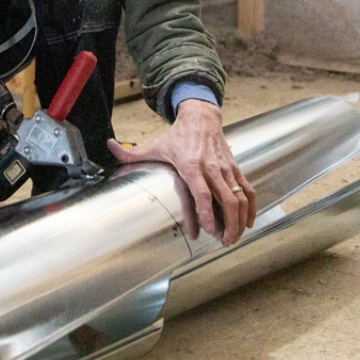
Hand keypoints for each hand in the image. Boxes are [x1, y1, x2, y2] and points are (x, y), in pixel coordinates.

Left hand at [109, 100, 255, 245]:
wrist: (202, 117)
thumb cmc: (177, 135)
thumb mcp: (154, 144)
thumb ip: (131, 152)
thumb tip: (109, 146)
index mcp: (191, 165)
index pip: (202, 192)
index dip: (206, 212)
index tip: (209, 231)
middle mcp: (211, 168)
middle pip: (227, 199)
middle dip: (229, 224)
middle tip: (225, 242)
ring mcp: (226, 169)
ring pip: (240, 197)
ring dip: (240, 220)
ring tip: (234, 237)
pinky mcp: (235, 168)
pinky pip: (248, 190)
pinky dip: (250, 207)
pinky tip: (248, 222)